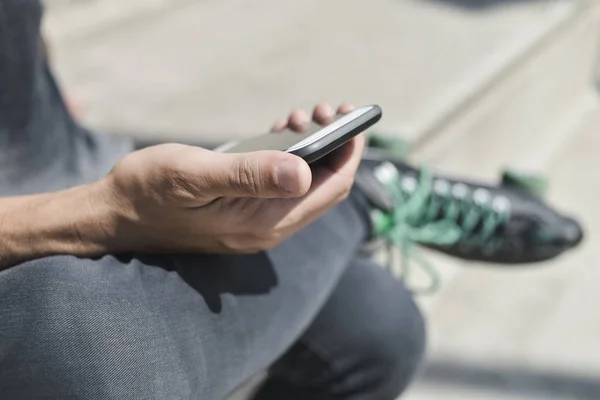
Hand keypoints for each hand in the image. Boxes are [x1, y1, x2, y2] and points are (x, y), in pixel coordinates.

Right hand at [100, 103, 364, 253]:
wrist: (114, 215)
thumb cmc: (148, 192)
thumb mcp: (195, 175)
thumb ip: (250, 175)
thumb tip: (304, 172)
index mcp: (263, 223)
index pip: (329, 190)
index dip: (348, 155)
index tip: (354, 121)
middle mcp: (268, 228)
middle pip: (323, 188)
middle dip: (333, 147)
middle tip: (321, 110)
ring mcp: (257, 222)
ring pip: (305, 185)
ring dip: (312, 150)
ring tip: (297, 117)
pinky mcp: (245, 213)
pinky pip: (284, 186)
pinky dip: (291, 158)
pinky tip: (281, 134)